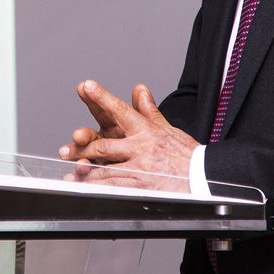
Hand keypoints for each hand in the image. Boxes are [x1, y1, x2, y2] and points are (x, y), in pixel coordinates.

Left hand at [58, 80, 198, 191]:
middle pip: (105, 143)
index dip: (101, 98)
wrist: (203, 178)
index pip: (120, 110)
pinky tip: (83, 186)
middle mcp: (139, 148)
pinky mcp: (138, 186)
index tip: (86, 86)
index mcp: (145, 130)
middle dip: (85, 142)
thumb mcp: (167, 128)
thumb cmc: (185, 154)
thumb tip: (138, 89)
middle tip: (71, 141)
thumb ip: (148, 110)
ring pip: (105, 167)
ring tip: (71, 168)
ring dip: (85, 167)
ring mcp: (138, 168)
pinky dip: (96, 187)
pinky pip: (113, 186)